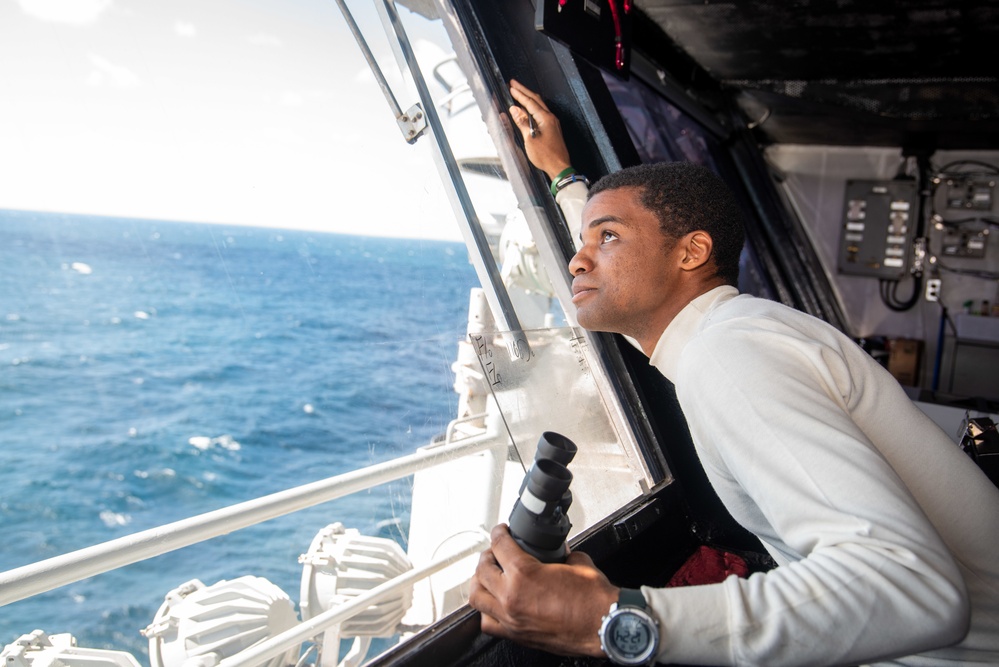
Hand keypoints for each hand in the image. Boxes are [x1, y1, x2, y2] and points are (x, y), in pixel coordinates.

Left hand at [468, 524, 617, 656]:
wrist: (604, 627)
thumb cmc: (594, 600)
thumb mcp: (577, 563)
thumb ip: (561, 554)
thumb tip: (559, 552)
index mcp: (524, 574)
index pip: (500, 545)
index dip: (499, 533)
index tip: (501, 532)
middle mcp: (511, 597)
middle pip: (482, 569)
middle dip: (487, 556)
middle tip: (495, 552)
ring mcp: (511, 618)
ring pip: (477, 597)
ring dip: (480, 583)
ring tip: (488, 576)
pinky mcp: (516, 635)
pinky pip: (488, 623)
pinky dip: (486, 611)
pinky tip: (494, 604)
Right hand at [509, 79, 572, 180]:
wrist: (559, 167)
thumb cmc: (545, 156)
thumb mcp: (530, 139)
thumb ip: (522, 122)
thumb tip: (514, 109)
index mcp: (545, 119)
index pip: (530, 102)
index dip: (519, 94)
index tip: (511, 87)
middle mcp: (550, 118)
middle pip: (536, 100)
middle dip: (524, 91)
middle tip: (513, 83)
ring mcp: (552, 123)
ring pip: (539, 105)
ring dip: (528, 98)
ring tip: (519, 92)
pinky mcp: (552, 128)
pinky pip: (541, 113)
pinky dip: (533, 107)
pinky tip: (527, 108)